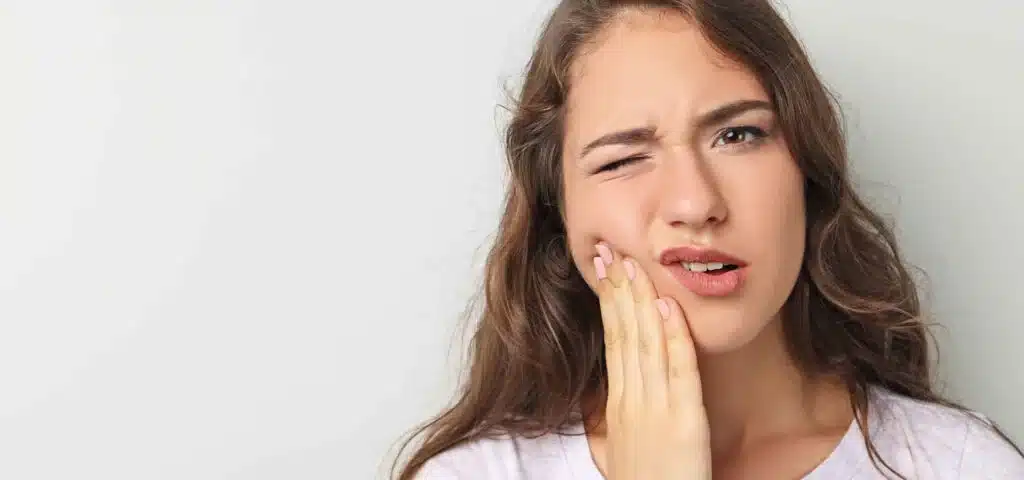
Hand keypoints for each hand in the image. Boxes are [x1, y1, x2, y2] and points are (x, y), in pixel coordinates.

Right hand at [593, 242, 710, 479]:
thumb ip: (629, 411)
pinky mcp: (684, 421)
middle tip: (611, 252)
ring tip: (635, 265)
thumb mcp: (628, 446)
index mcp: (621, 406)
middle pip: (624, 335)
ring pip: (646, 344)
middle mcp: (634, 402)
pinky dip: (673, 337)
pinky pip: (679, 371)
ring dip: (639, 301)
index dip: (608, 304)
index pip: (613, 342)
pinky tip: (668, 308)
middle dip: (617, 291)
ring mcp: (657, 409)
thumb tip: (627, 383)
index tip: (603, 271)